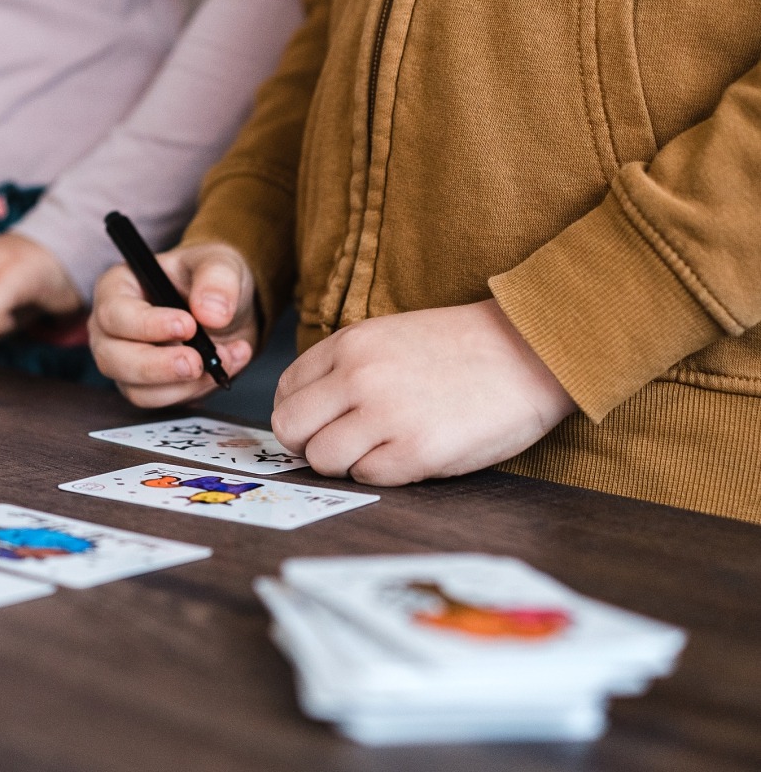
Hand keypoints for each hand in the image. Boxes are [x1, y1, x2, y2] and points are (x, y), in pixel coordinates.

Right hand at [89, 242, 257, 406]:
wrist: (226, 310)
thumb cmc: (208, 280)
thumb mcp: (220, 264)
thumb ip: (218, 279)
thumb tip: (211, 312)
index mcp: (117, 288)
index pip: (115, 313)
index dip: (148, 325)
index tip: (188, 325)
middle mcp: (111, 329)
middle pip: (113, 359)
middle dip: (157, 366)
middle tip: (196, 362)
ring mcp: (125, 362)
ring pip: (137, 389)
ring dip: (184, 384)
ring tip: (226, 359)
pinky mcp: (146, 387)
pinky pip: (163, 401)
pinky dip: (196, 391)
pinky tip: (223, 369)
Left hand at [270, 299, 575, 485]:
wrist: (531, 351)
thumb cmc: (460, 349)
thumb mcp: (388, 338)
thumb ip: (344, 369)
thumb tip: (305, 414)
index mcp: (349, 344)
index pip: (286, 391)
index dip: (301, 414)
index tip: (323, 422)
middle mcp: (358, 377)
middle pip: (291, 429)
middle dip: (309, 443)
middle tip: (341, 444)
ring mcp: (386, 414)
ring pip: (323, 459)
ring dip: (345, 463)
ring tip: (381, 449)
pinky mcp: (416, 451)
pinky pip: (367, 477)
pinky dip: (383, 474)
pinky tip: (410, 454)